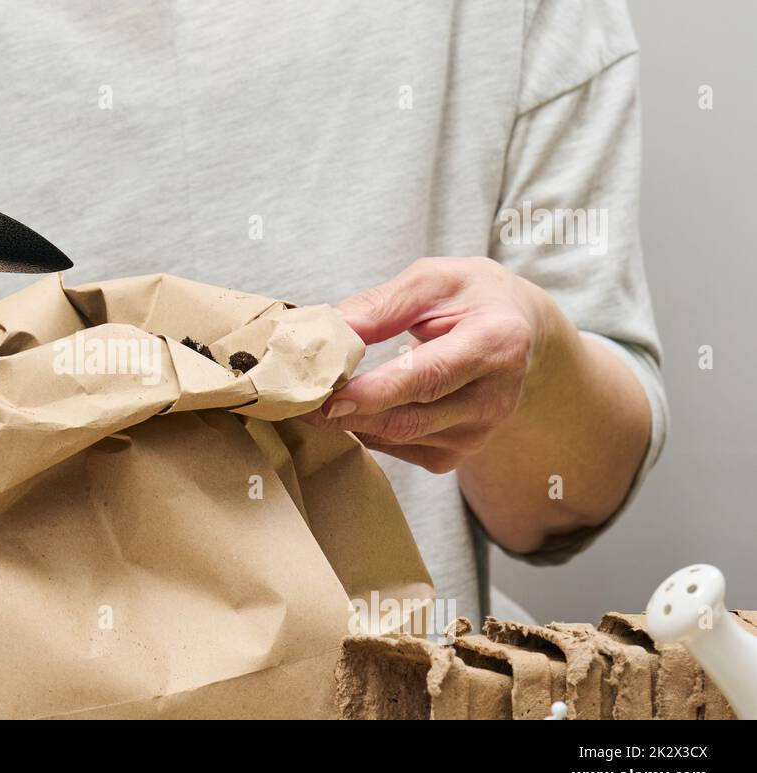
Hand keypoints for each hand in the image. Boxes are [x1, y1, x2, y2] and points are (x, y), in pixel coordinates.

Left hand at [306, 257, 553, 473]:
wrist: (518, 334)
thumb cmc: (472, 298)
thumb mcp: (434, 279)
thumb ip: (383, 304)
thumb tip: (330, 328)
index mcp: (497, 344)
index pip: (428, 377)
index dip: (374, 391)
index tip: (326, 394)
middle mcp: (495, 400)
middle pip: (407, 418)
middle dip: (345, 411)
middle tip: (292, 397)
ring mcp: (477, 434)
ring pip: (395, 437)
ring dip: (347, 420)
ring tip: (309, 394)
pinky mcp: (456, 454)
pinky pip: (396, 447)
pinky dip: (363, 428)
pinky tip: (345, 406)